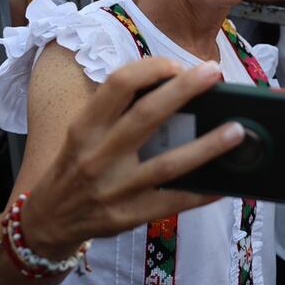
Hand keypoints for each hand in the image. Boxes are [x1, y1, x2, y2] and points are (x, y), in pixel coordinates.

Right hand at [20, 58, 244, 257]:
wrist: (47, 220)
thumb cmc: (76, 165)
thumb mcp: (83, 132)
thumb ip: (118, 111)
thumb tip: (175, 87)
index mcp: (85, 126)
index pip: (118, 85)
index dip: (151, 69)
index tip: (177, 64)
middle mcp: (98, 155)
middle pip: (146, 116)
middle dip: (183, 90)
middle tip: (214, 72)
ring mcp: (114, 188)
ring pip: (167, 164)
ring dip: (206, 146)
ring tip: (237, 130)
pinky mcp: (129, 216)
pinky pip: (173, 202)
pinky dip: (201, 192)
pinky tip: (225, 182)